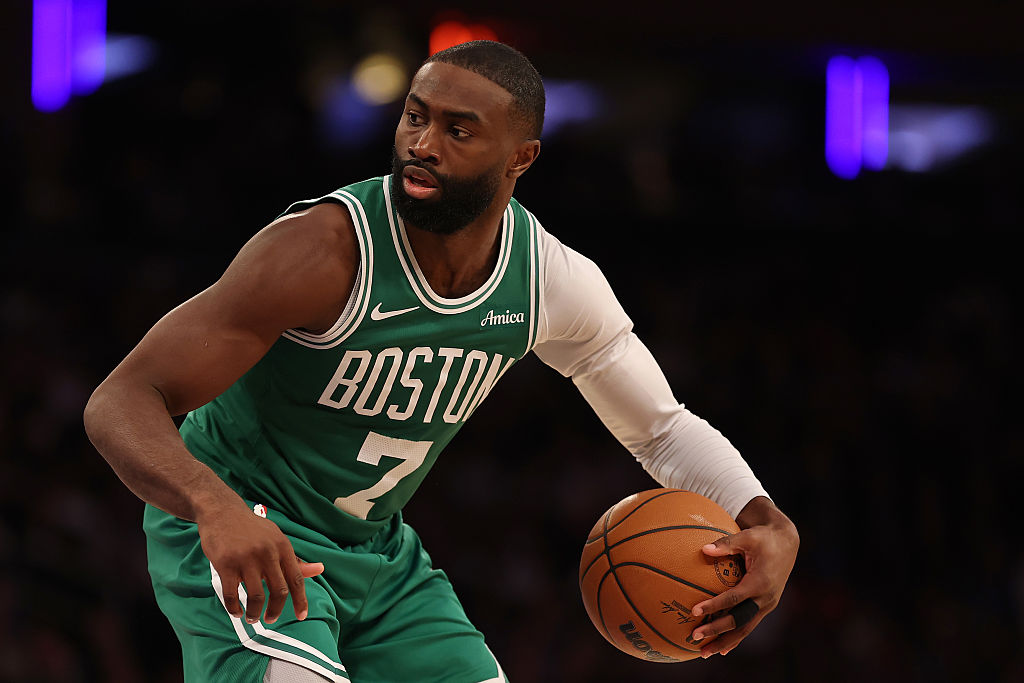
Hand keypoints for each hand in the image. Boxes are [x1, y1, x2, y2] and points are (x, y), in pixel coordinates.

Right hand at [196, 502, 324, 624]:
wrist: (222, 512)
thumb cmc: (252, 529)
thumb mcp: (276, 539)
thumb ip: (294, 559)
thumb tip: (319, 570)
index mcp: (282, 546)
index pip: (297, 578)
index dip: (301, 600)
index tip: (301, 616)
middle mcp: (267, 552)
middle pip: (279, 591)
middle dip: (276, 610)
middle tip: (271, 619)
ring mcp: (246, 559)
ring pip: (256, 596)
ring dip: (254, 613)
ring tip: (252, 618)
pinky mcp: (225, 564)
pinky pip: (232, 594)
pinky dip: (234, 608)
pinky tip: (236, 611)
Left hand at [689, 497, 797, 657]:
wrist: (786, 543)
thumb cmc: (763, 537)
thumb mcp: (746, 536)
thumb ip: (725, 543)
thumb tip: (703, 549)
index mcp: (760, 582)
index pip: (735, 598)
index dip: (715, 605)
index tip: (695, 611)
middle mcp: (765, 598)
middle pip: (739, 620)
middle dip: (717, 630)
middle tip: (694, 635)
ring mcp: (767, 605)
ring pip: (745, 629)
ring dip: (724, 642)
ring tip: (703, 653)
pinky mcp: (765, 607)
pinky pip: (748, 625)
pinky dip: (735, 638)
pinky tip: (721, 649)